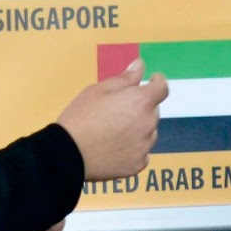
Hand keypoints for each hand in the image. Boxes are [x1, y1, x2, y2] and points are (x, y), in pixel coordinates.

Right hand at [56, 59, 168, 180]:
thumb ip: (125, 78)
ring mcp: (145, 147)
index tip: (152, 81)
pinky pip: (142, 153)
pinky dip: (134, 149)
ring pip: (149, 133)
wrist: (67, 153)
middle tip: (118, 110)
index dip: (157, 82)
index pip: (162, 88)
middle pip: (153, 111)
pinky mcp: (138, 165)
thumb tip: (140, 65)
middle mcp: (148, 124)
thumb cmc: (81, 116)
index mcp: (141, 101)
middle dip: (142, 107)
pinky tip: (115, 148)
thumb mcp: (98, 90)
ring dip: (139, 129)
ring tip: (114, 132)